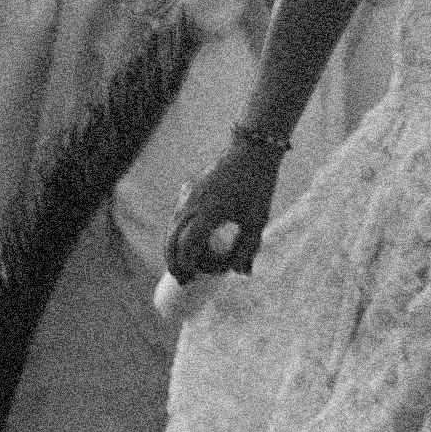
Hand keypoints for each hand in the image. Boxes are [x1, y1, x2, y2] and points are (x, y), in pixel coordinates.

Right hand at [163, 130, 284, 284]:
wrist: (251, 151)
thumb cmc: (258, 187)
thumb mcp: (257, 221)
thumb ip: (248, 249)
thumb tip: (240, 274)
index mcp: (208, 211)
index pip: (188, 245)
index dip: (188, 264)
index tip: (193, 279)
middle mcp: (191, 203)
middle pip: (172, 240)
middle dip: (175, 262)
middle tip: (183, 280)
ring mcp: (186, 195)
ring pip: (172, 228)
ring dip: (174, 249)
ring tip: (183, 267)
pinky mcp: (188, 190)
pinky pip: (177, 217)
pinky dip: (177, 234)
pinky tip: (186, 245)